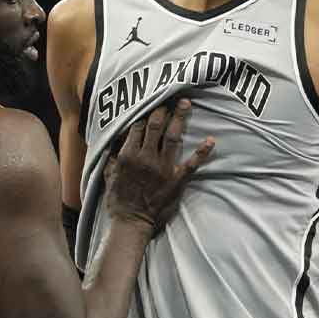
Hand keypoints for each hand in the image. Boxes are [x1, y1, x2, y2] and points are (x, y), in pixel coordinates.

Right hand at [104, 98, 213, 230]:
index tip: (149, 102)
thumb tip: (111, 143)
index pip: (137, 126)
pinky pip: (192, 164)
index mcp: (128, 155)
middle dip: (162, 109)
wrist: (131, 223)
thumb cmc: (118, 201)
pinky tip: (211, 141)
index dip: (144, 113)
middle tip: (169, 95)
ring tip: (186, 103)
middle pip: (156, 126)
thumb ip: (110, 158)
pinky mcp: (176, 180)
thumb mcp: (107, 176)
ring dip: (180, 118)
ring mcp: (163, 168)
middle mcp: (146, 158)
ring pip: (173, 137)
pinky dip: (202, 152)